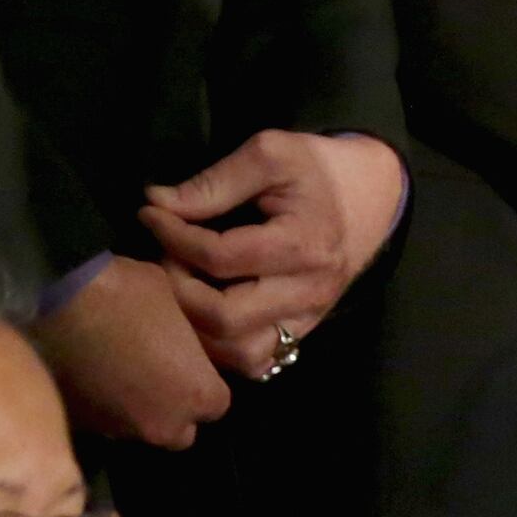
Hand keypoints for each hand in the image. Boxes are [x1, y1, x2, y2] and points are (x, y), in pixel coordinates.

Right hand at [32, 258, 232, 450]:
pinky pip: (106, 424)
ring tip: (118, 373)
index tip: (186, 361)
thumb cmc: (119, 292)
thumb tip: (181, 333)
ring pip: (142, 429)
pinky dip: (104, 407)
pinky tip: (92, 377)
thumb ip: (186, 329)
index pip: (216, 403)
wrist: (44, 300)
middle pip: (181, 429)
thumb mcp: (171, 295)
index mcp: (197, 394)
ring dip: (138, 409)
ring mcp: (122, 431)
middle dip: (173, 407)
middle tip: (154, 373)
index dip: (202, 381)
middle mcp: (165, 425)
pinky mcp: (84, 428)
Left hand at [138, 129, 409, 378]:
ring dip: (197, 327)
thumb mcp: (269, 154)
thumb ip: (214, 182)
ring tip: (182, 287)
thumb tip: (158, 204)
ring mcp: (308, 319)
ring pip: (240, 353)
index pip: (220, 257)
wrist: (366, 198)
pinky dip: (223, 349)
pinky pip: (257, 362)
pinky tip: (205, 315)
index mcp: (303, 245)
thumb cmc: (313, 171)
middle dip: (178, 288)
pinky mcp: (302, 332)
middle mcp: (309, 292)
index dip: (172, 236)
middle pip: (225, 317)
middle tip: (165, 257)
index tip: (151, 213)